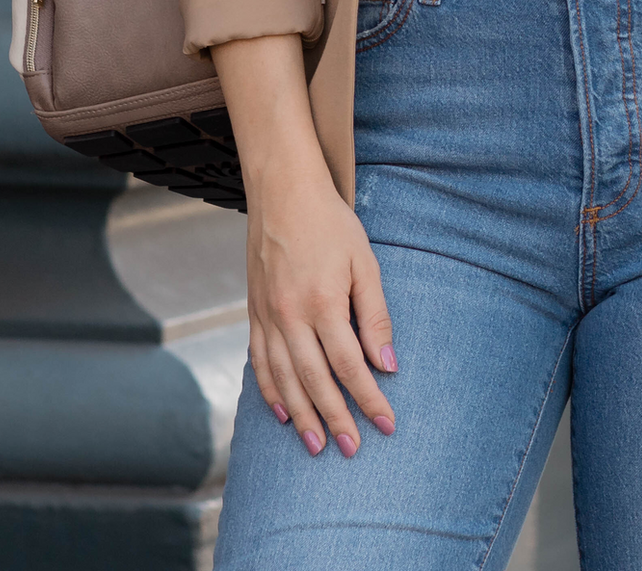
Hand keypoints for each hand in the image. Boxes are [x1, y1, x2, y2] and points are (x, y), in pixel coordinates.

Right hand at [245, 154, 397, 457]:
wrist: (283, 191)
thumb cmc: (331, 223)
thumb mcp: (365, 262)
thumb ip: (375, 315)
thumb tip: (387, 363)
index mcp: (322, 303)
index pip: (349, 365)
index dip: (369, 398)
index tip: (387, 424)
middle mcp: (290, 316)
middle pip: (315, 381)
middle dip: (336, 418)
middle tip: (353, 449)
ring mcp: (267, 316)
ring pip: (284, 379)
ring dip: (302, 415)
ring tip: (316, 445)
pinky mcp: (254, 311)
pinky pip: (260, 361)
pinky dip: (270, 391)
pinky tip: (283, 411)